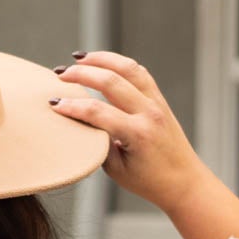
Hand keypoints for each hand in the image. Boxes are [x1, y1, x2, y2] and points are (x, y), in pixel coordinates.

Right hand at [48, 51, 208, 213]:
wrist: (183, 181)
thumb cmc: (149, 181)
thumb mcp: (118, 170)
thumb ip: (99, 143)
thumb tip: (81, 121)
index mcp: (137, 134)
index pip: (98, 112)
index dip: (73, 107)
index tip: (54, 104)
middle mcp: (149, 113)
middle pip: (111, 81)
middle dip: (82, 73)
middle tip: (60, 74)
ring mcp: (157, 103)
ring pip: (128, 68)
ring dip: (102, 59)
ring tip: (79, 58)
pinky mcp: (159, 99)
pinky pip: (139, 73)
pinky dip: (119, 64)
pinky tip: (104, 63)